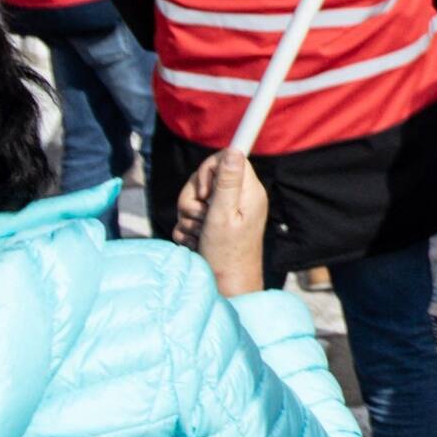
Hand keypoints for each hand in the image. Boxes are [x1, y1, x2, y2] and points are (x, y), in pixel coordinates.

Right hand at [181, 149, 274, 297]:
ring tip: (199, 235)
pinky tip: (196, 243)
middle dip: (193, 199)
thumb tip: (235, 149)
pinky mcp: (212, 225)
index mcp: (248, 192)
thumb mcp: (224, 215)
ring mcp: (224, 213)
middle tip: (201, 219)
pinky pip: (190, 217)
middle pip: (205, 178)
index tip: (205, 192)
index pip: (228, 158)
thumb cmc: (228, 253)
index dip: (209, 170)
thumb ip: (227, 182)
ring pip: (193, 198)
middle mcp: (238, 199)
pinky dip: (188, 230)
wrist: (226, 287)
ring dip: (189, 217)